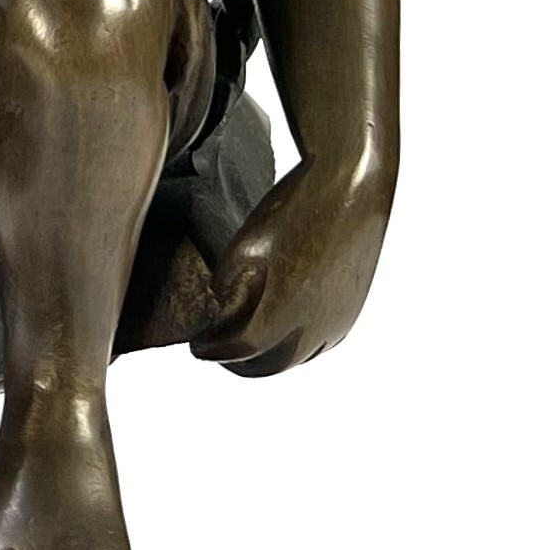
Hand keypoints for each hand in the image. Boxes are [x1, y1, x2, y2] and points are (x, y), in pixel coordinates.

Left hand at [192, 158, 392, 375]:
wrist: (350, 185)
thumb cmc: (294, 208)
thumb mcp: (245, 246)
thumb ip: (227, 288)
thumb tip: (219, 314)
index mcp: (286, 309)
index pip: (239, 350)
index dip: (212, 350)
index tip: (197, 345)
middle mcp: (318, 324)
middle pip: (269, 365)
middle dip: (237, 362)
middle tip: (215, 350)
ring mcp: (339, 319)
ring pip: (297, 358)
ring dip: (268, 357)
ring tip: (242, 343)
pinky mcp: (351, 309)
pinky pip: (321, 344)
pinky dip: (295, 346)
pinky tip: (279, 332)